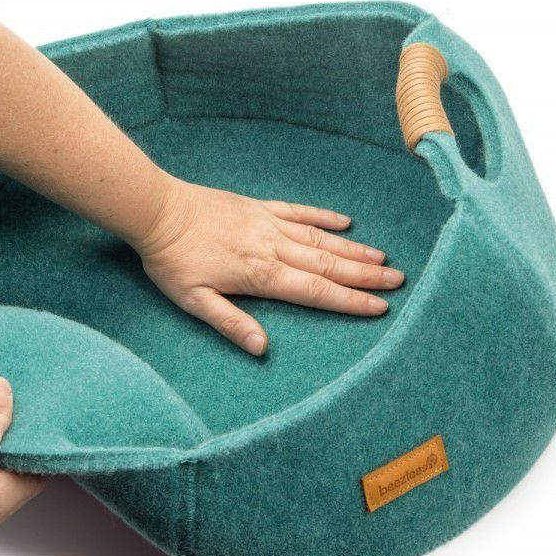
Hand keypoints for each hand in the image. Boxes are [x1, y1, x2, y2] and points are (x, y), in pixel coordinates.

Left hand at [134, 178, 403, 355]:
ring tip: (382, 258)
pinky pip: (298, 211)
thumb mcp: (193, 301)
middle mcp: (273, 247)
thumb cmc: (172, 260)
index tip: (380, 307)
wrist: (157, 210)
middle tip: (398, 281)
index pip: (316, 291)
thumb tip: (261, 348)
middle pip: (328, 264)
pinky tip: (345, 222)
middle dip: (365, 275)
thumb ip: (230, 323)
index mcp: (260, 275)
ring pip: (320, 239)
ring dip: (353, 249)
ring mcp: (268, 224)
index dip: (350, 300)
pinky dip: (324, 217)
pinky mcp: (258, 207)